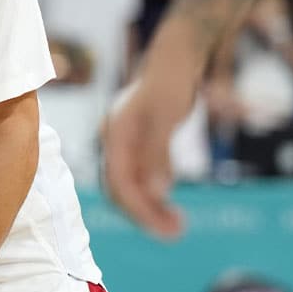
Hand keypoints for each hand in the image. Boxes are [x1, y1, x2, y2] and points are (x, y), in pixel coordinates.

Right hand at [102, 73, 191, 239]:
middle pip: (120, 189)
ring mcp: (124, 144)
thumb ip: (157, 153)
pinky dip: (154, 194)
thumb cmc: (170, 81)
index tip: (164, 229)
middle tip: (176, 233)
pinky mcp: (137, 145)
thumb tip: (156, 193)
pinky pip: (140, 177)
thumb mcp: (166, 116)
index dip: (140, 208)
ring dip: (150, 208)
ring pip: (130, 186)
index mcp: (115, 134)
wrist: (173, 58)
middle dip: (144, 214)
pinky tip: (170, 204)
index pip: (120, 182)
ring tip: (178, 226)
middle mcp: (114, 141)